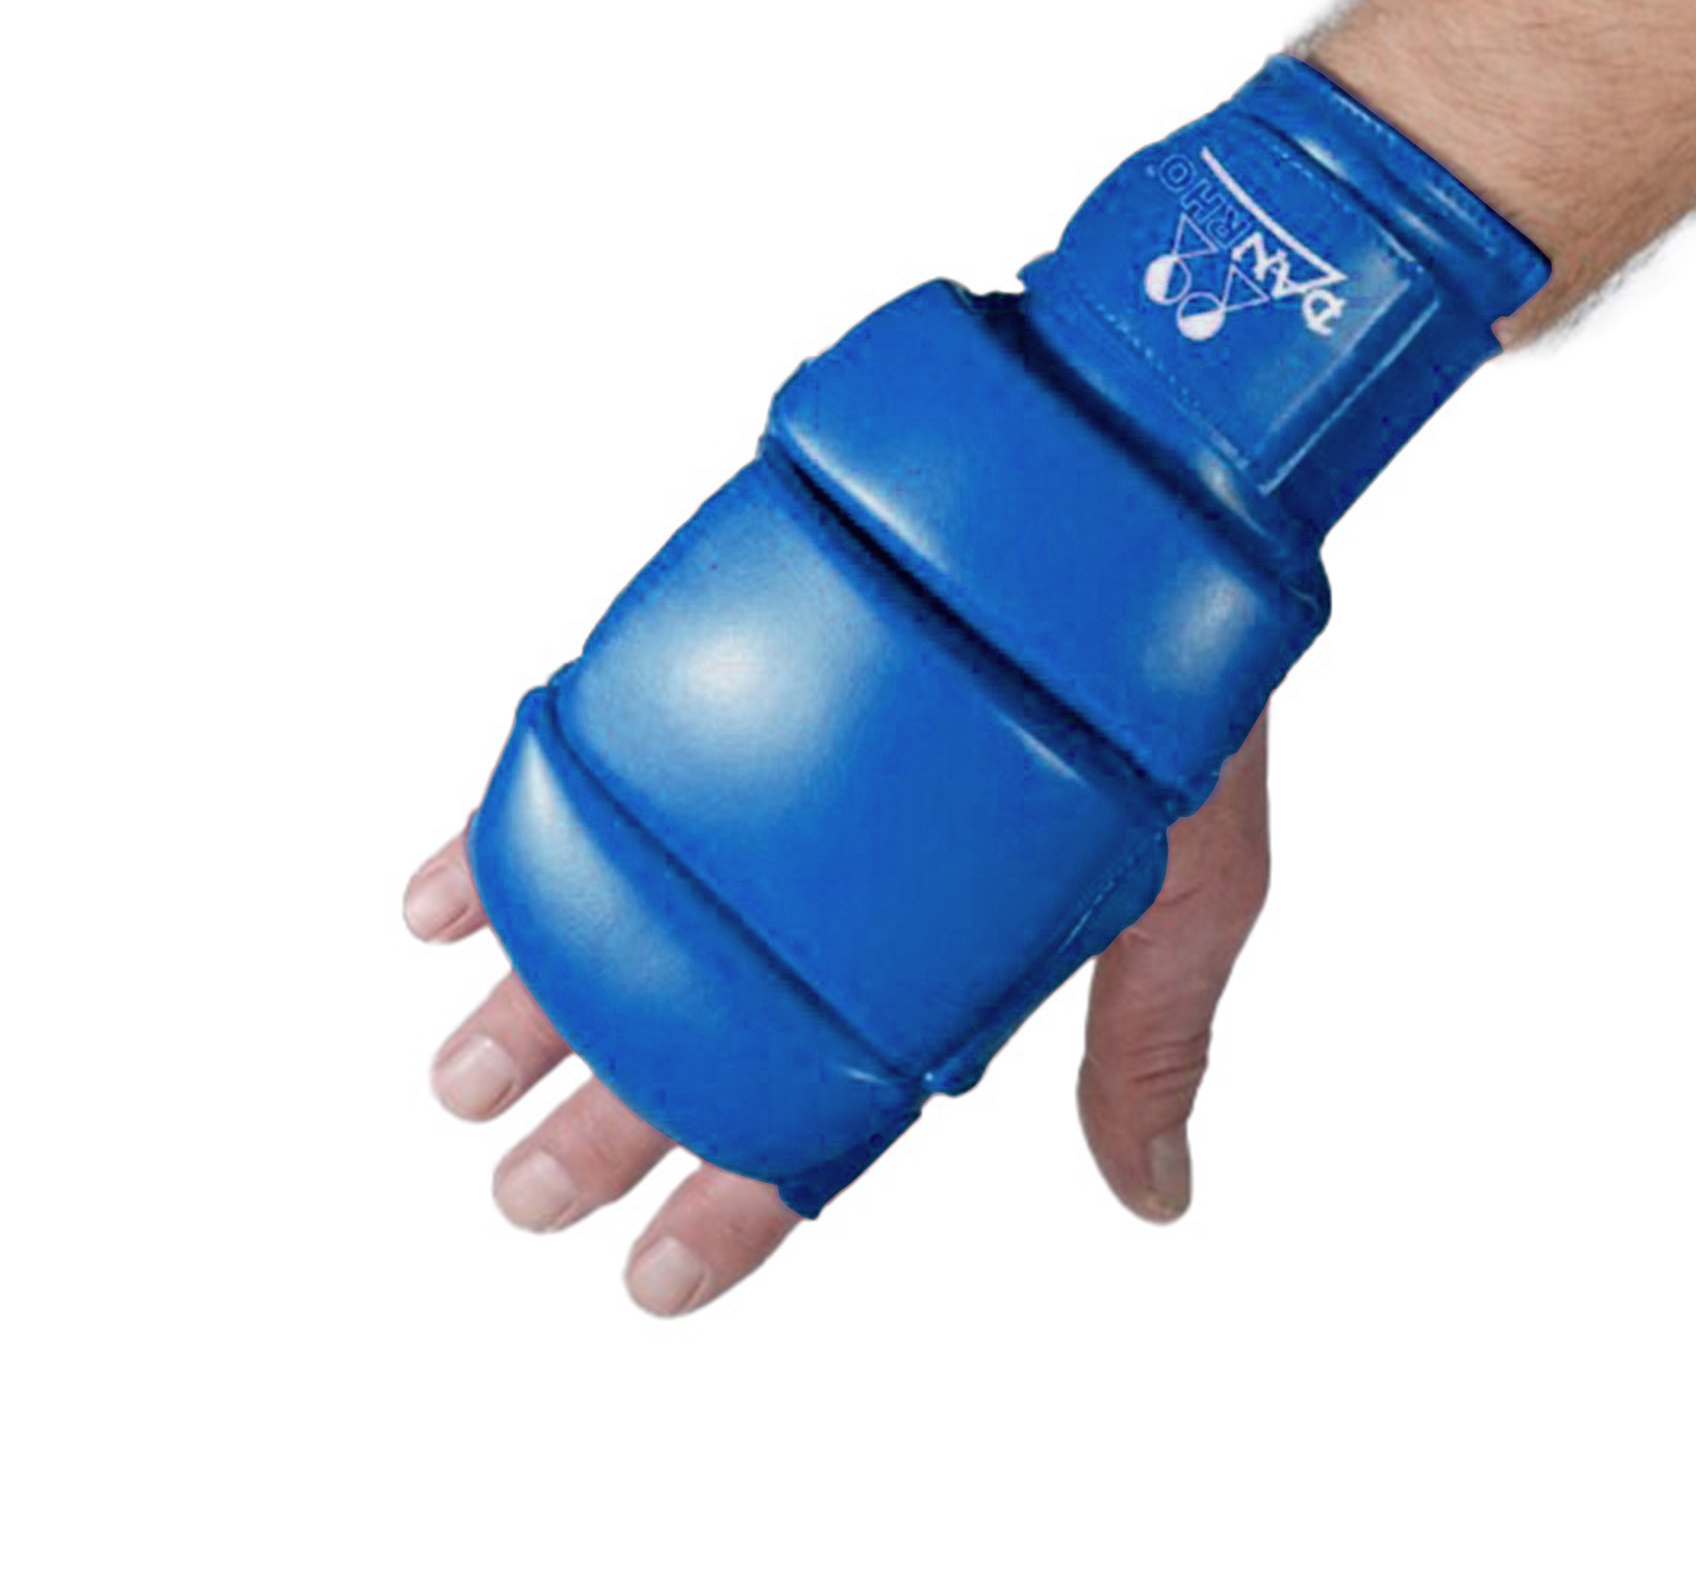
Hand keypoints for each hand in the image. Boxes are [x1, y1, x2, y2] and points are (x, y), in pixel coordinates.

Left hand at [403, 711, 1269, 1315]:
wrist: (1144, 488)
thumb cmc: (1180, 695)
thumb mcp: (1191, 882)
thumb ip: (1148, 1036)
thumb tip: (1154, 1199)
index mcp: (945, 944)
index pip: (831, 1101)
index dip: (738, 1200)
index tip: (653, 1275)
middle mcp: (843, 876)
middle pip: (707, 1021)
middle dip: (608, 1117)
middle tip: (523, 1196)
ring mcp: (776, 775)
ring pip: (633, 907)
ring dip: (537, 995)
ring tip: (454, 1076)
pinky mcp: (727, 670)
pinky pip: (594, 766)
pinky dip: (508, 834)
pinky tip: (437, 898)